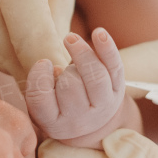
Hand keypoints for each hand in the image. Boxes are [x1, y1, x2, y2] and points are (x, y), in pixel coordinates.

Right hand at [25, 28, 126, 146]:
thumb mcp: (42, 101)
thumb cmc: (57, 103)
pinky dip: (107, 48)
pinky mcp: (118, 91)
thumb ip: (40, 86)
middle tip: (62, 69)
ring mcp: (103, 107)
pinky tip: (98, 33)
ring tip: (71, 40)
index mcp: (54, 124)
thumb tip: (52, 68)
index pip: (40, 99)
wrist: (88, 116)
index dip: (39, 76)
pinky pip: (115, 67)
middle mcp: (80, 120)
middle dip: (64, 71)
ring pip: (95, 77)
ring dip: (82, 54)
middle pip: (70, 87)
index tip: (43, 63)